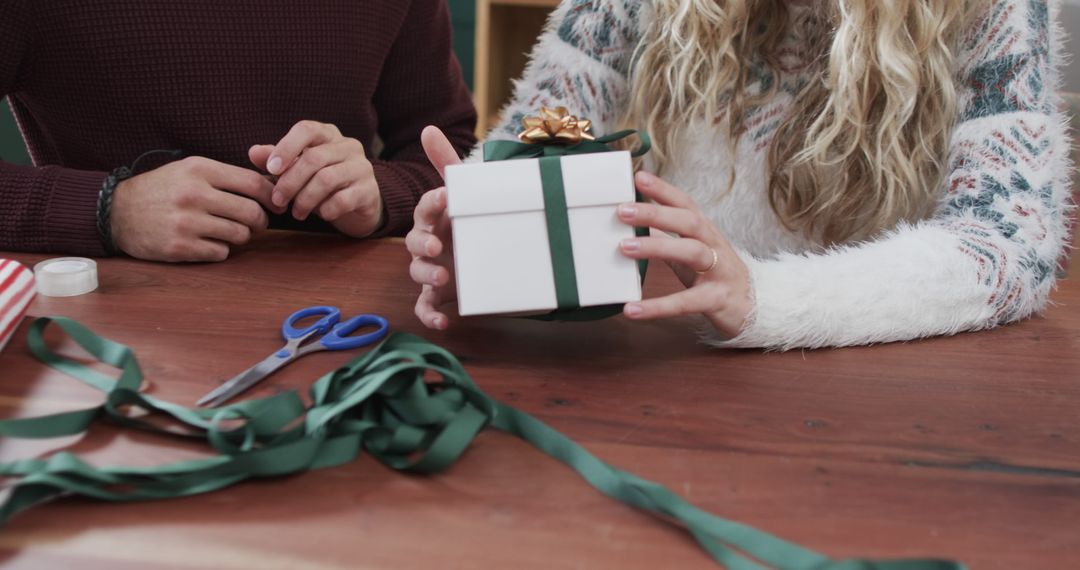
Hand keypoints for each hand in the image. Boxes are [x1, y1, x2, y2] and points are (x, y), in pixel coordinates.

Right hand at [111, 156, 278, 261]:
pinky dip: (220, 249)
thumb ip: (224, 176)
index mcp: (199, 170)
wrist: (116, 212)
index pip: (253, 183)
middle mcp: (194, 194)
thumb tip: (268, 187)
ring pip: (240, 235)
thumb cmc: (161, 189)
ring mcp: (186, 222)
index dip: (271, 196)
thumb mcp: (189, 170)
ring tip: (229, 231)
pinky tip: (208, 242)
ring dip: (241, 236)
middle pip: (251, 212)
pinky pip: (221, 252)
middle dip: (260, 221)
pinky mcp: (180, 247)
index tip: (276, 204)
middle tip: (256, 223)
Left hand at [249, 120, 383, 237]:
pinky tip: (321, 216)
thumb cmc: (322, 183)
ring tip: (297, 213)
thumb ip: (277, 160)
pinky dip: (326, 210)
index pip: (306, 129)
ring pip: (327, 179)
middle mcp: (348, 146)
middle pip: (314, 158)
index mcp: (328, 135)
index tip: (270, 169)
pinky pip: (343, 199)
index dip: (286, 147)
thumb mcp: (297, 170)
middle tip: (278, 201)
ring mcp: (362, 167)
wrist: (358, 205)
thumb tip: (253, 152)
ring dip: (305, 199)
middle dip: (290, 182)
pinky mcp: (369, 190)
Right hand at [405, 126, 461, 329]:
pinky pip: (426, 307)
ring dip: (427, 274)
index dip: (432, 203)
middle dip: (423, 244)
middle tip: (437, 246)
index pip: (427, 207)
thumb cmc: (471, 220)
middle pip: (415, 242)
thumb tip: (427, 128)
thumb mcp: (465, 192)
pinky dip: (430, 316)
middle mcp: (430, 242)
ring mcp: (433, 269)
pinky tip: (442, 322)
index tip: (445, 197)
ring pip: (418, 272)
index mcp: (436, 218)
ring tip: (442, 275)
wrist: (494, 256)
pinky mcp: (440, 294)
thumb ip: (447, 162)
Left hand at [616, 172, 751, 338]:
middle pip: (689, 222)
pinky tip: (632, 309)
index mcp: (705, 232)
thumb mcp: (691, 254)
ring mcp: (719, 272)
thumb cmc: (716, 277)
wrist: (755, 310)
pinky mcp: (717, 300)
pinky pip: (685, 303)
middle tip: (622, 210)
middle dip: (656, 213)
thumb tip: (637, 224)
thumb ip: (667, 239)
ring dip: (656, 248)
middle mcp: (714, 246)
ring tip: (624, 248)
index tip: (639, 176)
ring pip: (691, 252)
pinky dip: (658, 306)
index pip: (685, 204)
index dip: (664, 189)